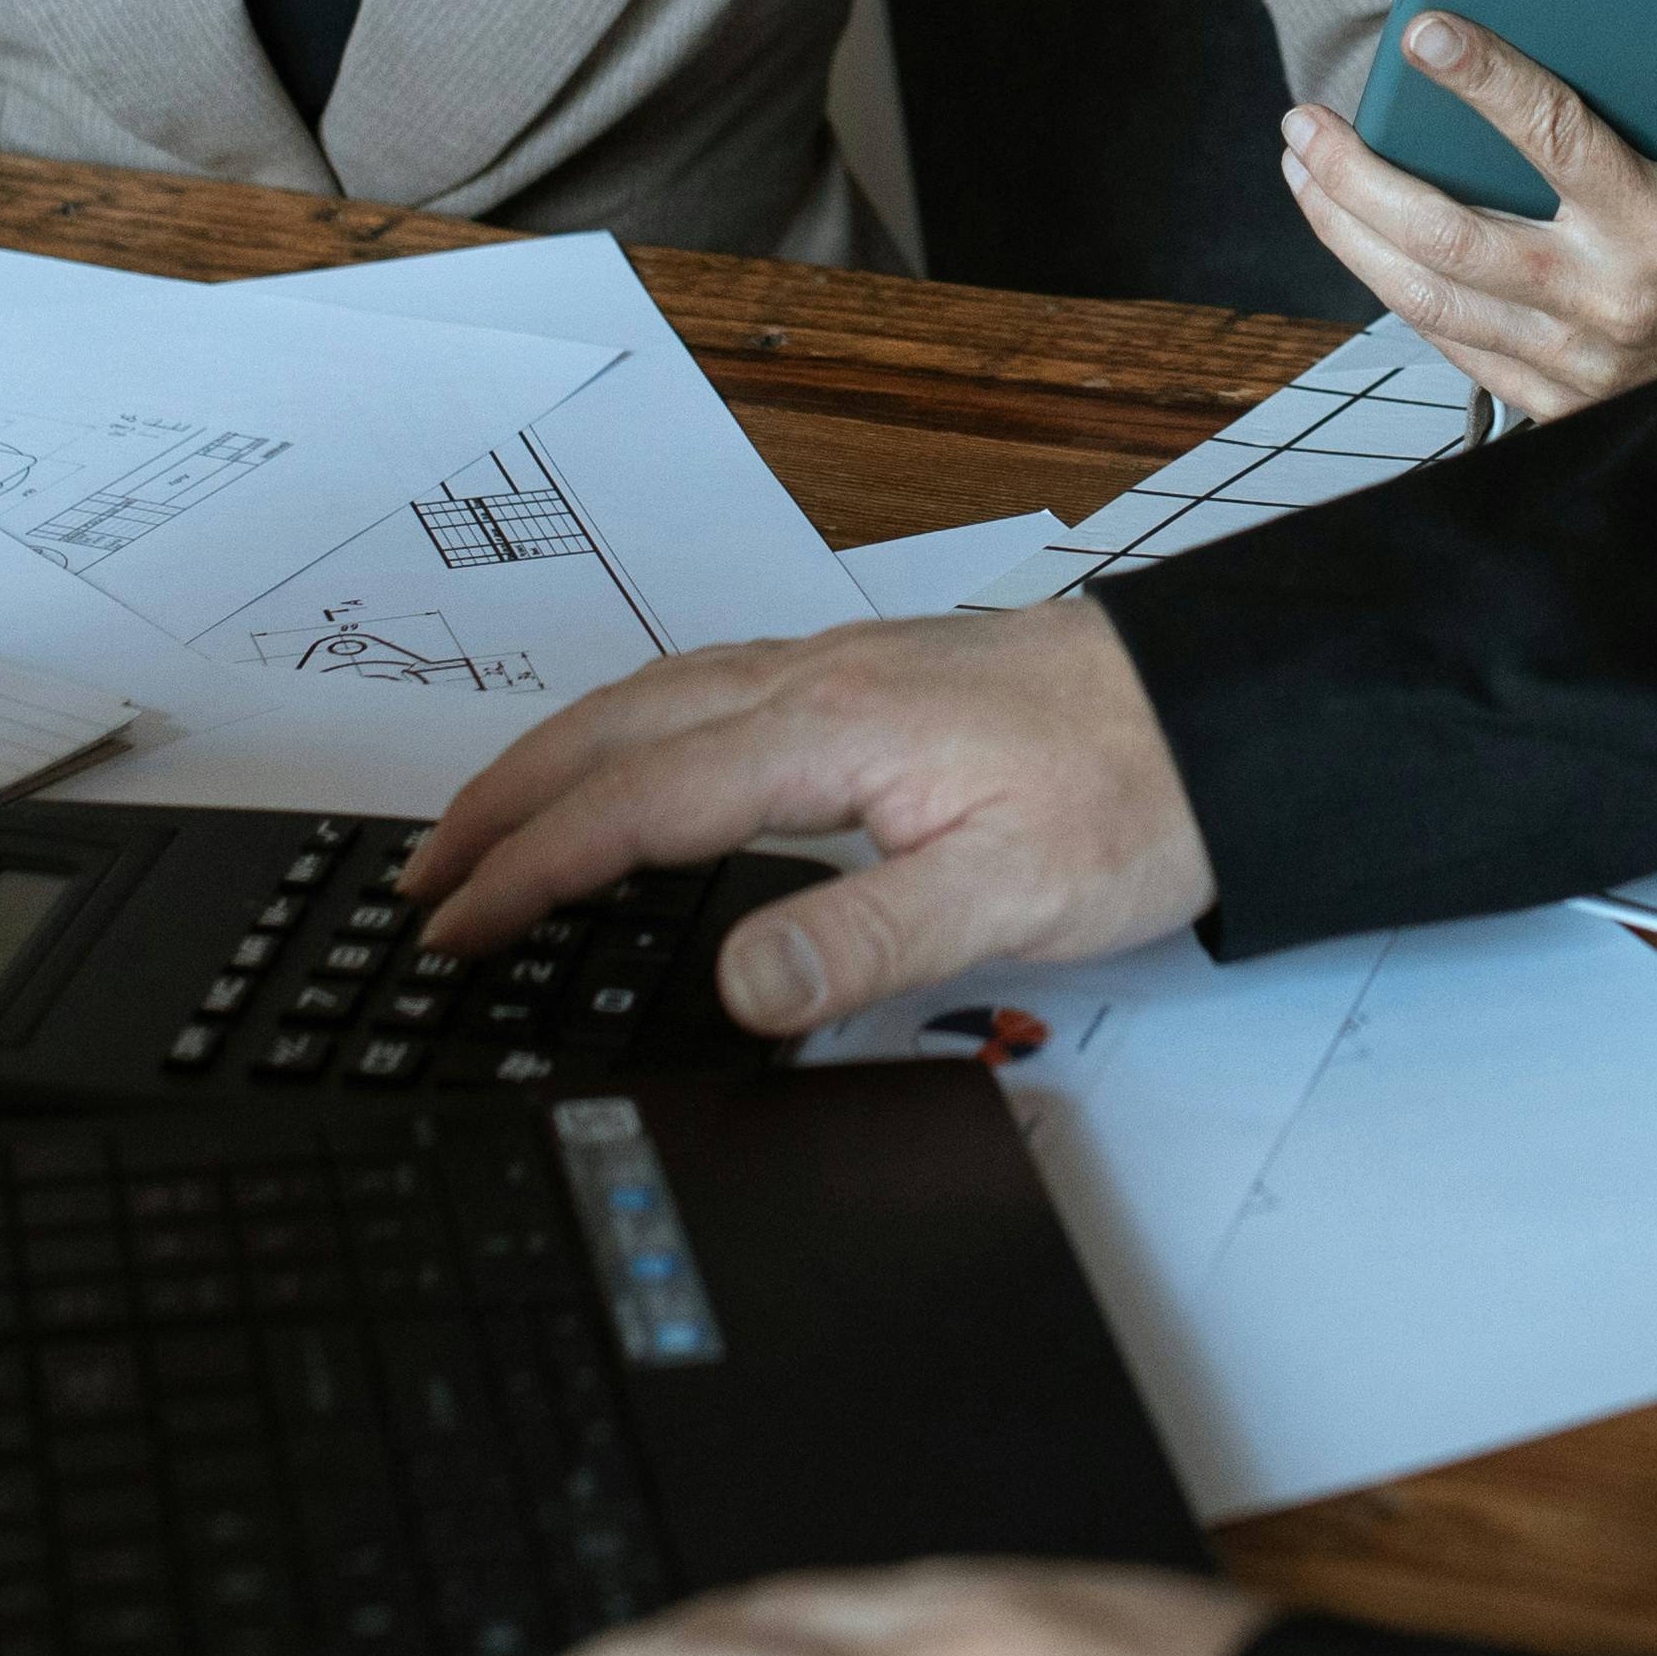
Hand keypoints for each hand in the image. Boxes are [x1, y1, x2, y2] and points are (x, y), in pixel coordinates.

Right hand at [399, 598, 1214, 1031]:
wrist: (1235, 704)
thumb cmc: (1139, 791)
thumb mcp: (1012, 893)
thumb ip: (865, 940)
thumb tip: (737, 986)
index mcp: (828, 730)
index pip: (637, 805)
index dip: (533, 869)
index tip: (454, 927)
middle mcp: (814, 681)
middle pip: (613, 734)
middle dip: (502, 804)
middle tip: (420, 882)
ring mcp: (839, 670)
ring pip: (651, 703)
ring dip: (553, 761)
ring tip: (485, 826)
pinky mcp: (870, 679)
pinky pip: (702, 694)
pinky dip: (625, 734)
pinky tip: (625, 767)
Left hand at [1279, 23, 1656, 422]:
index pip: (1559, 139)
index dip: (1486, 81)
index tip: (1422, 28)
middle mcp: (1611, 296)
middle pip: (1453, 236)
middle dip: (1361, 176)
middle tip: (1304, 120)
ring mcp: (1574, 359)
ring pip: (1427, 296)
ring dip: (1347, 228)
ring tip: (1303, 165)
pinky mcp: (1551, 400)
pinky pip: (1444, 340)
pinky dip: (1386, 281)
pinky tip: (1348, 228)